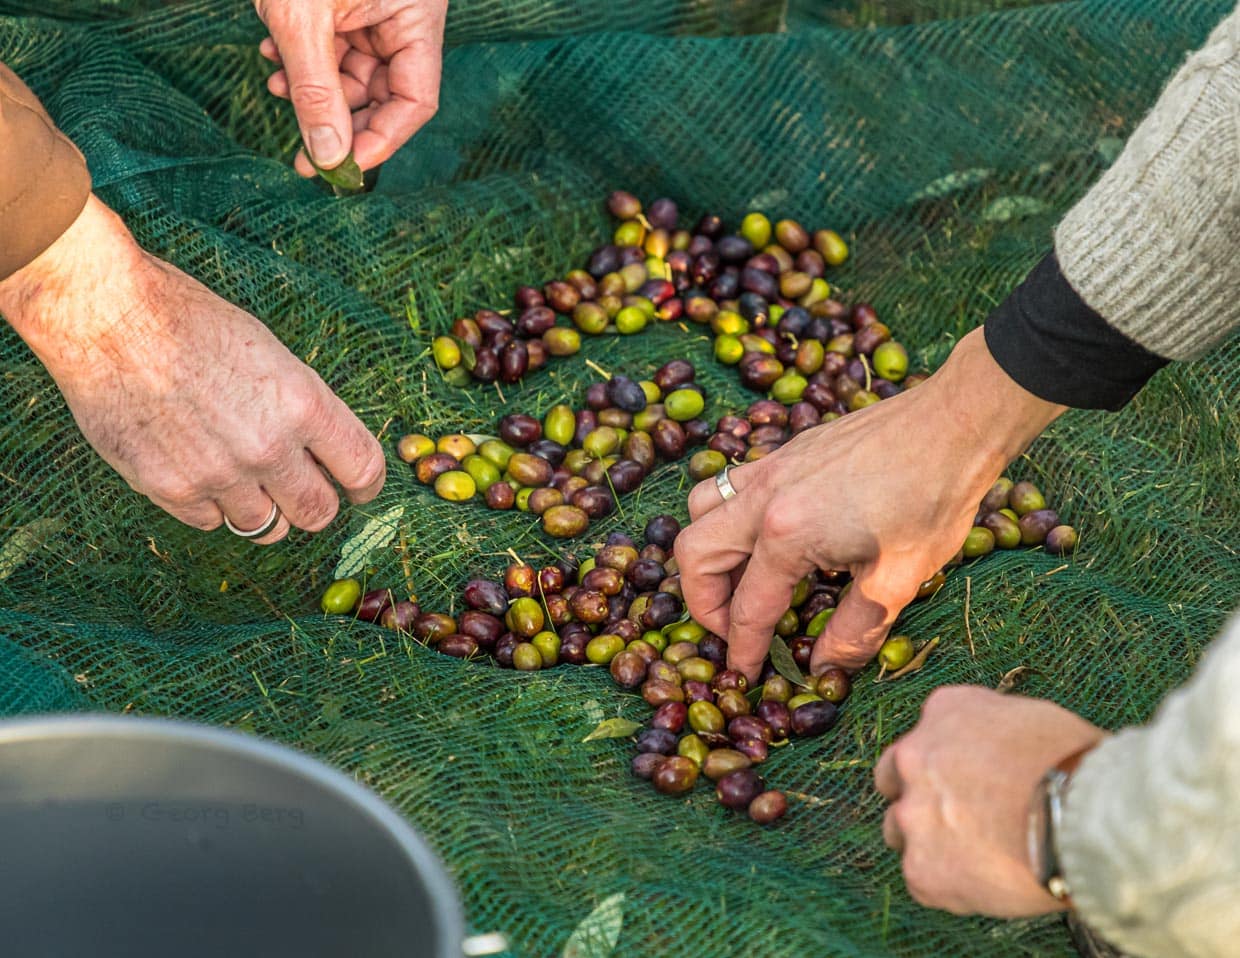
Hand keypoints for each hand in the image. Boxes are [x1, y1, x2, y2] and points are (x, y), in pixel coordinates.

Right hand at [0, 196, 384, 542]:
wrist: (106, 314)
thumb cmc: (190, 321)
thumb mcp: (270, 354)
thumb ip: (301, 411)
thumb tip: (322, 457)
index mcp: (302, 404)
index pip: (362, 469)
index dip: (366, 486)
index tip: (359, 491)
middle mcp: (268, 447)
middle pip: (318, 513)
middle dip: (315, 505)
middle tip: (300, 491)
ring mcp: (218, 474)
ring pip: (265, 526)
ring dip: (261, 508)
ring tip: (240, 474)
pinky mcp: (170, 489)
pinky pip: (210, 522)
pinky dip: (210, 505)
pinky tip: (196, 468)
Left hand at [256, 0, 446, 175]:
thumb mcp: (301, 21)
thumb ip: (315, 90)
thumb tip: (328, 157)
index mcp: (416, 16)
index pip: (415, 101)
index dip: (379, 140)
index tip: (341, 168)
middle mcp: (402, 21)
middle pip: (384, 96)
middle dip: (337, 121)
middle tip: (303, 154)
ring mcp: (374, 15)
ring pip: (352, 78)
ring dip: (311, 91)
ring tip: (276, 85)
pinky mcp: (345, 10)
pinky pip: (332, 52)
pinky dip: (302, 64)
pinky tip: (272, 55)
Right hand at [676, 329, 1064, 681]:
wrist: (954, 422)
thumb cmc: (931, 499)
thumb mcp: (897, 580)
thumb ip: (852, 630)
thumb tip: (825, 667)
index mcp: (786, 534)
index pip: (747, 608)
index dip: (743, 649)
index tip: (743, 675)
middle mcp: (763, 497)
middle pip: (695, 554)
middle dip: (703, 602)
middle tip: (732, 630)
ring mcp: (771, 467)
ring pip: (702, 509)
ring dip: (707, 551)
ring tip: (739, 580)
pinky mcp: (787, 451)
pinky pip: (731, 485)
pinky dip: (730, 517)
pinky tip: (769, 537)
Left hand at [875, 685, 1104, 915]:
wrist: (1079, 818)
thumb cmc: (1074, 765)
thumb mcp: (1033, 717)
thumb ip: (994, 732)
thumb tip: (1002, 752)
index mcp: (946, 710)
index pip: (927, 734)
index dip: (946, 762)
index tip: (966, 780)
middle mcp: (914, 757)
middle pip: (894, 778)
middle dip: (917, 795)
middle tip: (955, 818)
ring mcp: (913, 814)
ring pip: (900, 831)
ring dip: (928, 841)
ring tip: (976, 856)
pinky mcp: (921, 868)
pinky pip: (923, 879)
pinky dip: (949, 884)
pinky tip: (988, 882)